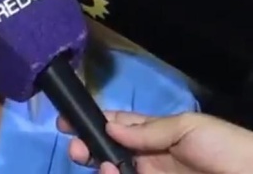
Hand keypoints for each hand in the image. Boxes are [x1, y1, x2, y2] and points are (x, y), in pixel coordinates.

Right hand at [58, 111, 252, 173]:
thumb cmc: (223, 147)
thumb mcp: (187, 128)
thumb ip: (147, 129)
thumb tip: (109, 125)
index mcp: (156, 134)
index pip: (118, 125)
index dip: (93, 121)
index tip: (67, 122)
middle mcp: (149, 157)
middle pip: (109, 151)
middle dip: (87, 147)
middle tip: (76, 149)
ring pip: (113, 172)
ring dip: (100, 167)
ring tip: (101, 165)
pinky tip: (111, 173)